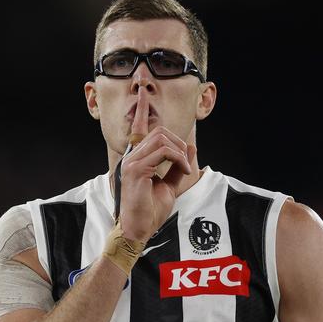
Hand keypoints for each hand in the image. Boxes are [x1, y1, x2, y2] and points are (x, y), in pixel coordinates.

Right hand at [118, 89, 195, 242]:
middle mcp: (132, 157)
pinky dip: (178, 159)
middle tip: (186, 163)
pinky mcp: (136, 169)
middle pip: (159, 132)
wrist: (138, 230)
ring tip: (185, 169)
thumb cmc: (150, 211)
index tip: (142, 91)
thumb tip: (190, 148)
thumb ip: (178, 167)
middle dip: (179, 143)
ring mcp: (132, 162)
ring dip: (180, 152)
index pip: (138, 128)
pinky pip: (164, 152)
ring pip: (162, 139)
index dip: (141, 109)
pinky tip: (183, 171)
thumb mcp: (170, 186)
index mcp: (137, 159)